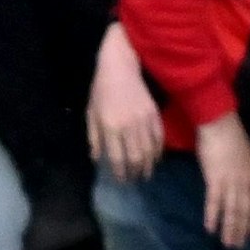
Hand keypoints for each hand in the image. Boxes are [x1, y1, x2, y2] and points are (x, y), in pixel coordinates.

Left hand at [87, 25, 163, 182]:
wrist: (121, 68)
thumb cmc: (101, 91)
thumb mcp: (90, 115)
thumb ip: (93, 139)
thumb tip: (97, 159)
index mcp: (109, 127)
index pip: (116, 158)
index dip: (120, 173)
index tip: (121, 182)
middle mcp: (127, 126)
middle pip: (135, 158)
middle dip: (135, 173)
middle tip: (134, 181)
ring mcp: (143, 120)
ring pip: (149, 150)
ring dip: (147, 165)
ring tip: (145, 174)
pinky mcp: (155, 114)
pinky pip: (159, 137)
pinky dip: (158, 151)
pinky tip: (155, 158)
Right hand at [197, 113, 249, 248]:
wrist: (220, 125)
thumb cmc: (230, 139)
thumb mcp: (246, 158)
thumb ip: (246, 173)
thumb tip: (245, 186)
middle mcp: (246, 182)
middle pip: (246, 211)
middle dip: (243, 230)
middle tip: (239, 246)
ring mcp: (231, 181)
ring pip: (233, 210)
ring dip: (230, 229)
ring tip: (227, 244)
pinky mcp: (215, 179)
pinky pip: (214, 201)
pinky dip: (213, 216)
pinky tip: (209, 228)